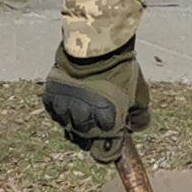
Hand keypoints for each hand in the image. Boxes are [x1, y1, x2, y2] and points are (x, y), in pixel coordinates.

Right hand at [42, 44, 150, 160]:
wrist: (97, 44)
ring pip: (68, 127)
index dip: (108, 146)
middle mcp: (84, 116)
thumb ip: (139, 116)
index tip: (109, 142)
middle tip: (96, 126)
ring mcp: (66, 106)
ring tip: (83, 113)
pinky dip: (62, 112)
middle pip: (85, 139)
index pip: (106, 147)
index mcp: (107, 119)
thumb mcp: (139, 93)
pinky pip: (55, 113)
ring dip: (76, 123)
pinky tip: (71, 104)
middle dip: (92, 135)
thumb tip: (133, 129)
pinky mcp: (52, 96)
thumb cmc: (121, 68)